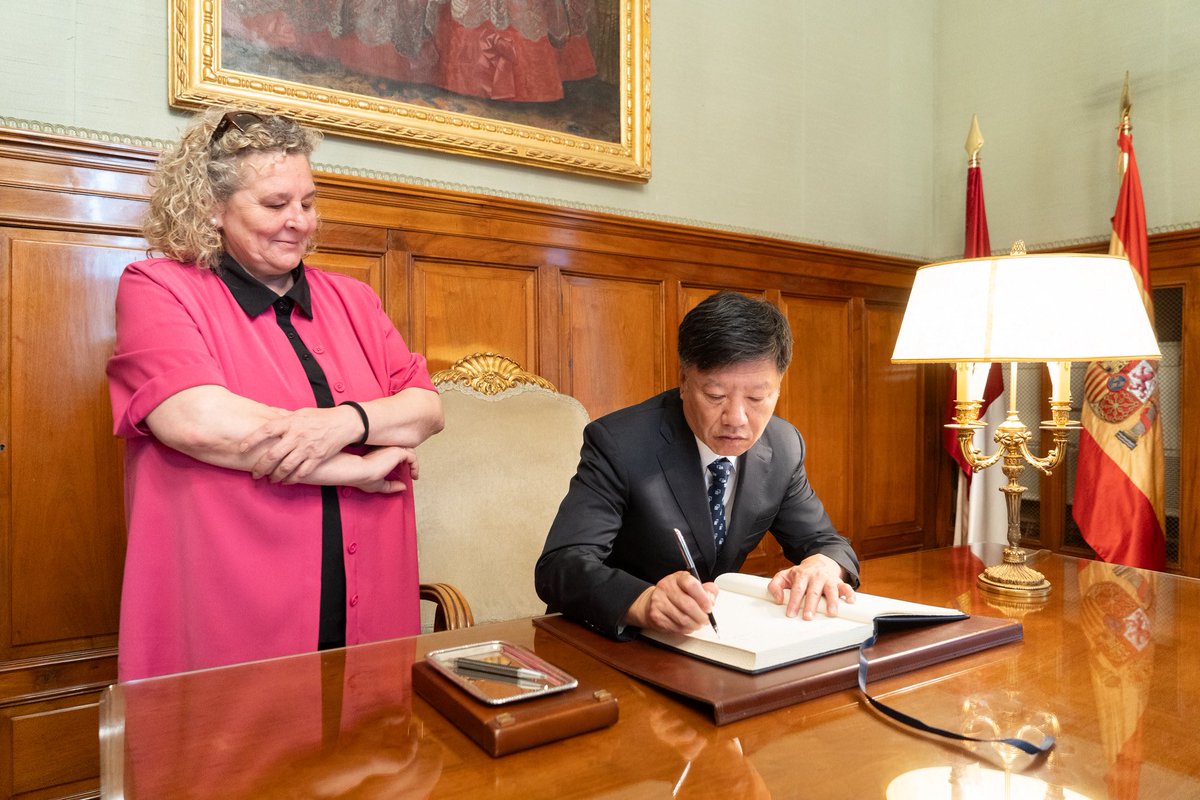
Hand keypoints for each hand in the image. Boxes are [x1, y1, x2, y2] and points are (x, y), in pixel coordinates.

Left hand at [241, 405, 364, 482]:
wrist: (344, 423)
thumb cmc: (320, 417)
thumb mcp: (299, 412)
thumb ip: (282, 415)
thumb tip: (264, 412)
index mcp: (291, 422)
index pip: (266, 430)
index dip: (252, 440)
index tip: (241, 448)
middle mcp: (297, 436)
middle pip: (273, 455)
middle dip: (261, 467)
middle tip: (255, 474)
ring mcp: (307, 448)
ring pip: (286, 467)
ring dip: (275, 476)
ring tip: (270, 479)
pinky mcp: (317, 458)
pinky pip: (302, 473)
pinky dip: (291, 479)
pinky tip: (285, 481)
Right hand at [347, 447, 417, 493]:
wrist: (360, 472)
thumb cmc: (363, 478)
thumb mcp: (379, 484)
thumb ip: (391, 485)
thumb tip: (403, 487)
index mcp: (380, 452)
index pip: (395, 452)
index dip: (402, 461)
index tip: (406, 472)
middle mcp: (386, 448)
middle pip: (404, 450)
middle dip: (410, 460)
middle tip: (412, 472)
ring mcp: (392, 448)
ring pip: (410, 452)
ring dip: (414, 463)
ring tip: (414, 474)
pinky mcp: (397, 451)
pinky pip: (412, 457)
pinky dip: (415, 466)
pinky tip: (414, 475)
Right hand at [625, 571, 717, 633]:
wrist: (653, 601)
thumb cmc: (677, 593)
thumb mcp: (693, 586)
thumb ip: (707, 590)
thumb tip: (711, 599)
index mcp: (678, 578)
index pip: (691, 584)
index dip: (703, 598)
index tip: (709, 607)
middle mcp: (666, 587)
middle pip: (688, 605)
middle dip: (701, 616)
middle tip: (706, 619)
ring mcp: (659, 601)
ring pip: (683, 619)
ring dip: (695, 624)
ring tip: (698, 623)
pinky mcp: (656, 616)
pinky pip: (676, 627)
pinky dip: (686, 629)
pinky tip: (688, 625)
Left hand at [767, 554, 855, 619]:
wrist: (819, 562)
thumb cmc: (801, 574)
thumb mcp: (785, 576)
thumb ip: (775, 586)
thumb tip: (779, 599)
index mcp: (802, 575)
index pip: (797, 589)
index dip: (794, 602)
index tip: (791, 614)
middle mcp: (816, 577)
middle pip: (813, 591)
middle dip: (811, 605)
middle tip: (808, 617)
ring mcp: (828, 579)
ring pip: (831, 590)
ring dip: (832, 601)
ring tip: (831, 613)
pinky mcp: (839, 582)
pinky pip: (846, 587)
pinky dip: (850, 594)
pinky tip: (851, 602)